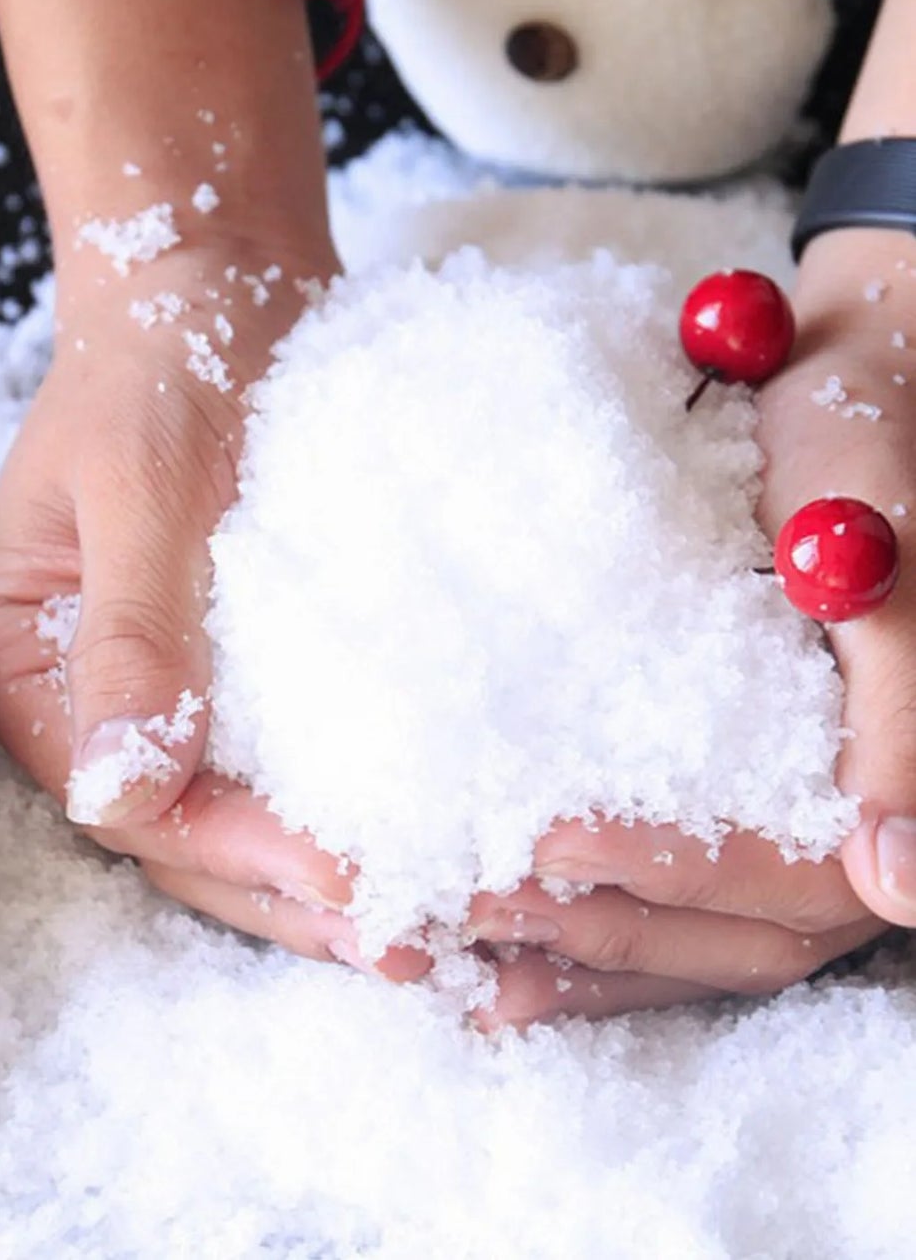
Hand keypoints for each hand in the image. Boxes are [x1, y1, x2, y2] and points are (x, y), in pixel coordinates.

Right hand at [0, 240, 431, 979]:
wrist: (215, 280)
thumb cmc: (167, 361)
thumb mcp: (143, 485)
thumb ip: (133, 633)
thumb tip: (126, 793)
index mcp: (12, 660)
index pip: (122, 797)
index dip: (235, 852)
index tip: (353, 885)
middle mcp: (66, 694)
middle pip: (172, 829)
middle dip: (287, 890)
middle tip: (413, 940)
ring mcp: (139, 687)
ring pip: (222, 813)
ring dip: (314, 872)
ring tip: (431, 918)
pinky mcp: (210, 667)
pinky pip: (264, 760)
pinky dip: (330, 806)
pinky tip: (411, 838)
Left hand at [467, 231, 915, 1030]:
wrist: (847, 377)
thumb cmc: (871, 446)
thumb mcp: (887, 564)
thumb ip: (903, 713)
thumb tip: (897, 888)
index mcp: (900, 777)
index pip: (791, 877)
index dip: (670, 872)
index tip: (545, 846)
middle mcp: (855, 815)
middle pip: (734, 932)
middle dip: (599, 931)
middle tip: (469, 914)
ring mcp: (789, 802)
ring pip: (699, 927)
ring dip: (585, 950)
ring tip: (462, 956)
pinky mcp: (733, 774)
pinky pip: (668, 870)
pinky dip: (592, 901)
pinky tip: (504, 919)